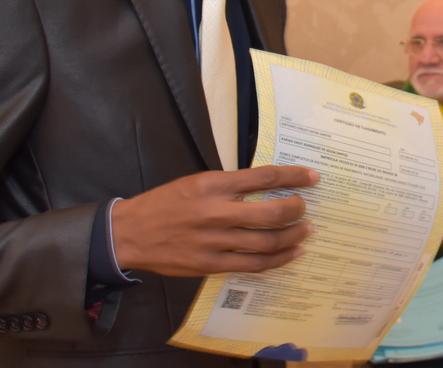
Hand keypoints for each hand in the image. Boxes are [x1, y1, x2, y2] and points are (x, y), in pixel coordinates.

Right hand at [111, 165, 319, 276]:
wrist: (130, 233)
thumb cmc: (165, 203)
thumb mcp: (197, 181)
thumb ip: (230, 184)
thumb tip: (268, 185)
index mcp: (213, 184)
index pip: (263, 177)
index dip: (293, 177)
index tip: (312, 177)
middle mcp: (216, 212)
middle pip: (270, 212)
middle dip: (296, 210)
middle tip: (305, 207)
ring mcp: (214, 242)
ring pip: (266, 242)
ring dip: (292, 236)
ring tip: (306, 231)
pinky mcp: (210, 265)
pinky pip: (253, 265)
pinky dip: (277, 260)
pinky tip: (292, 253)